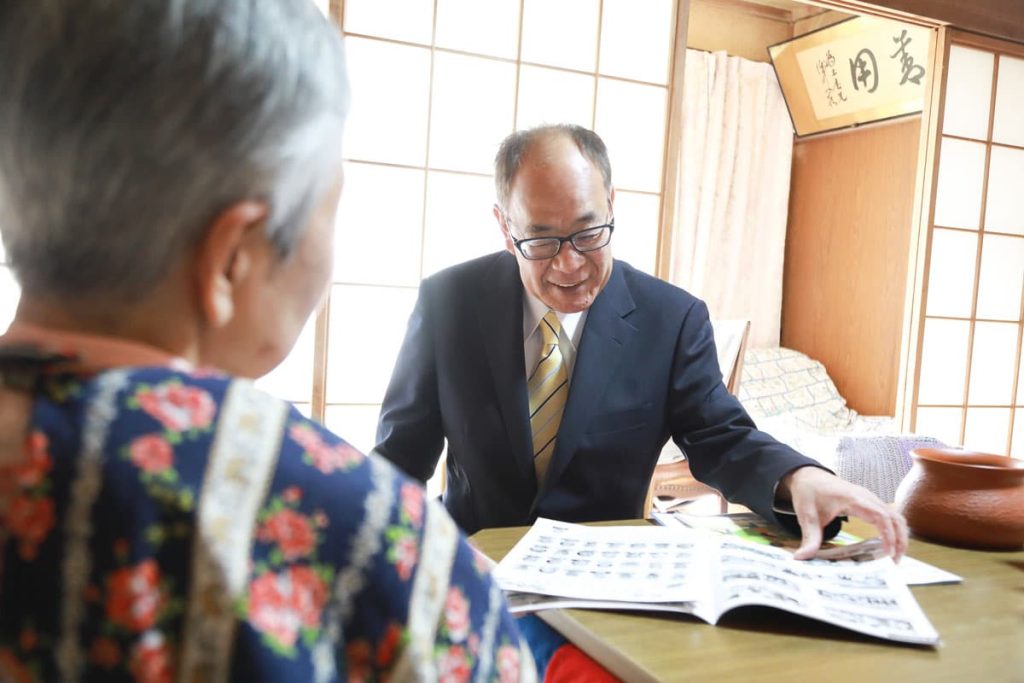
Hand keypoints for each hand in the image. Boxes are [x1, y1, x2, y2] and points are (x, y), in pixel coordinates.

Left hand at [777, 466, 907, 561]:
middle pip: (894, 517)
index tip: (888, 553)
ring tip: (895, 556)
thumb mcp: (806, 515)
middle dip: (900, 539)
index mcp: (853, 499)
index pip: (881, 516)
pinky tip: (888, 544)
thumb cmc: (809, 493)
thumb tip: (802, 557)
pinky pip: (889, 515)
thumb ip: (809, 537)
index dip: (888, 535)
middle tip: (895, 562)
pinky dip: (894, 529)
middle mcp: (866, 497)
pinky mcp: (869, 502)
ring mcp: (870, 498)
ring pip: (895, 515)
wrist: (808, 476)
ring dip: (900, 535)